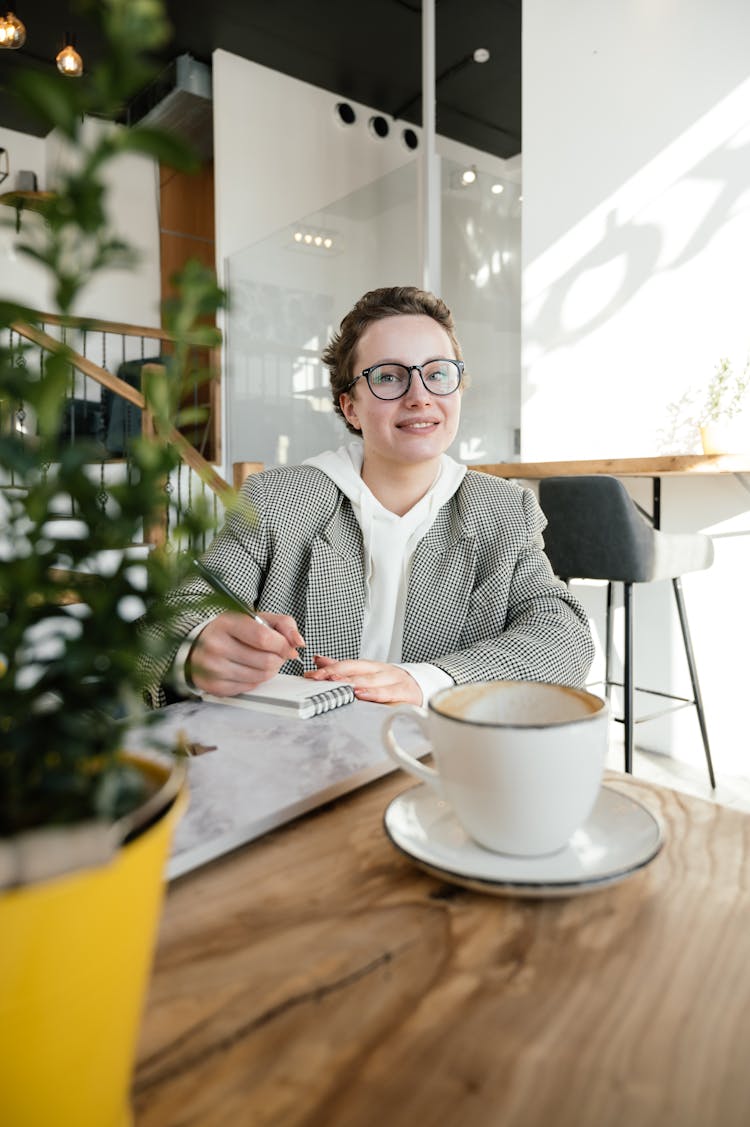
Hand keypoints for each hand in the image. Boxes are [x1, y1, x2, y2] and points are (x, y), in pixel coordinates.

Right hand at [187, 612, 303, 695]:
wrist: (198, 644)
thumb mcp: (256, 618)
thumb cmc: (232, 630)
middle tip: (276, 654)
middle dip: (279, 659)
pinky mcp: (214, 687)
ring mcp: (213, 668)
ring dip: (270, 670)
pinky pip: (250, 687)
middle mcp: (216, 646)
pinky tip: (249, 669)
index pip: (264, 638)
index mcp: (227, 623)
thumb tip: (298, 642)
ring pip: (261, 676)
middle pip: (266, 660)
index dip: (283, 645)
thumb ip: (283, 624)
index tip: (288, 647)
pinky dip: (256, 680)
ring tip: (263, 660)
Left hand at [304, 655, 421, 704]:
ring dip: (353, 682)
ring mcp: (393, 680)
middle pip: (357, 670)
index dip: (330, 668)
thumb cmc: (391, 683)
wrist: (422, 687)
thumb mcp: (367, 673)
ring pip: (371, 680)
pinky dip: (375, 694)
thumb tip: (319, 660)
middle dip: (337, 674)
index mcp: (371, 666)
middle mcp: (381, 670)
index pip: (348, 664)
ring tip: (339, 684)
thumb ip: (343, 668)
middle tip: (321, 678)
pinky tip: (363, 695)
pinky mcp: (405, 692)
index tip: (313, 675)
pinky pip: (388, 693)